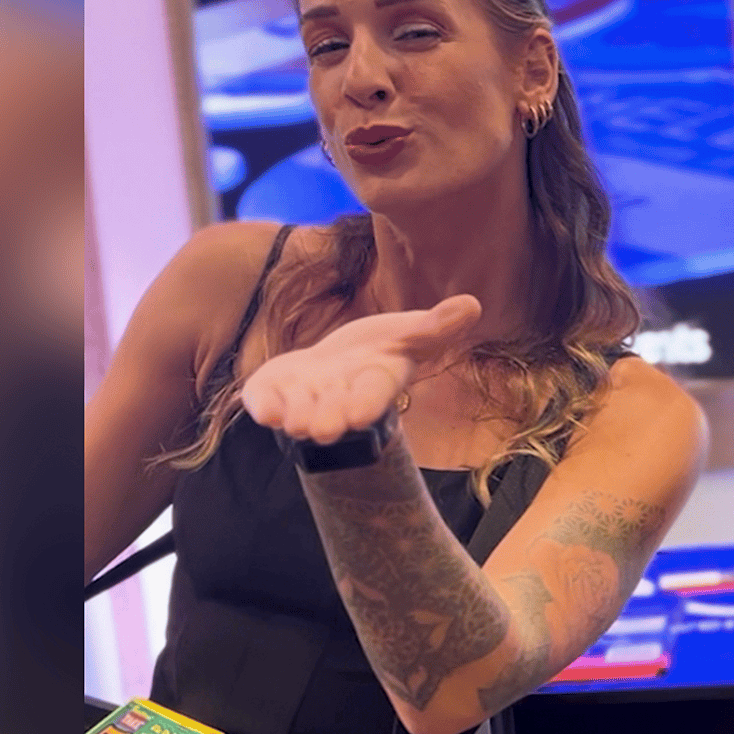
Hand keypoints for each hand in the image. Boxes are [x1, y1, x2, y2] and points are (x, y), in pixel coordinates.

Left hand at [242, 295, 480, 442]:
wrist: (333, 367)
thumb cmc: (376, 352)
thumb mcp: (407, 334)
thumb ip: (434, 327)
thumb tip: (473, 304)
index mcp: (376, 384)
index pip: (375, 394)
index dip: (368, 402)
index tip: (360, 415)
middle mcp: (340, 400)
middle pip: (336, 413)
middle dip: (330, 419)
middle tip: (323, 429)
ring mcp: (305, 401)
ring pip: (299, 413)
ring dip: (296, 416)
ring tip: (293, 421)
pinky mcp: (273, 395)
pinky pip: (265, 403)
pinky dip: (263, 406)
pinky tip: (260, 408)